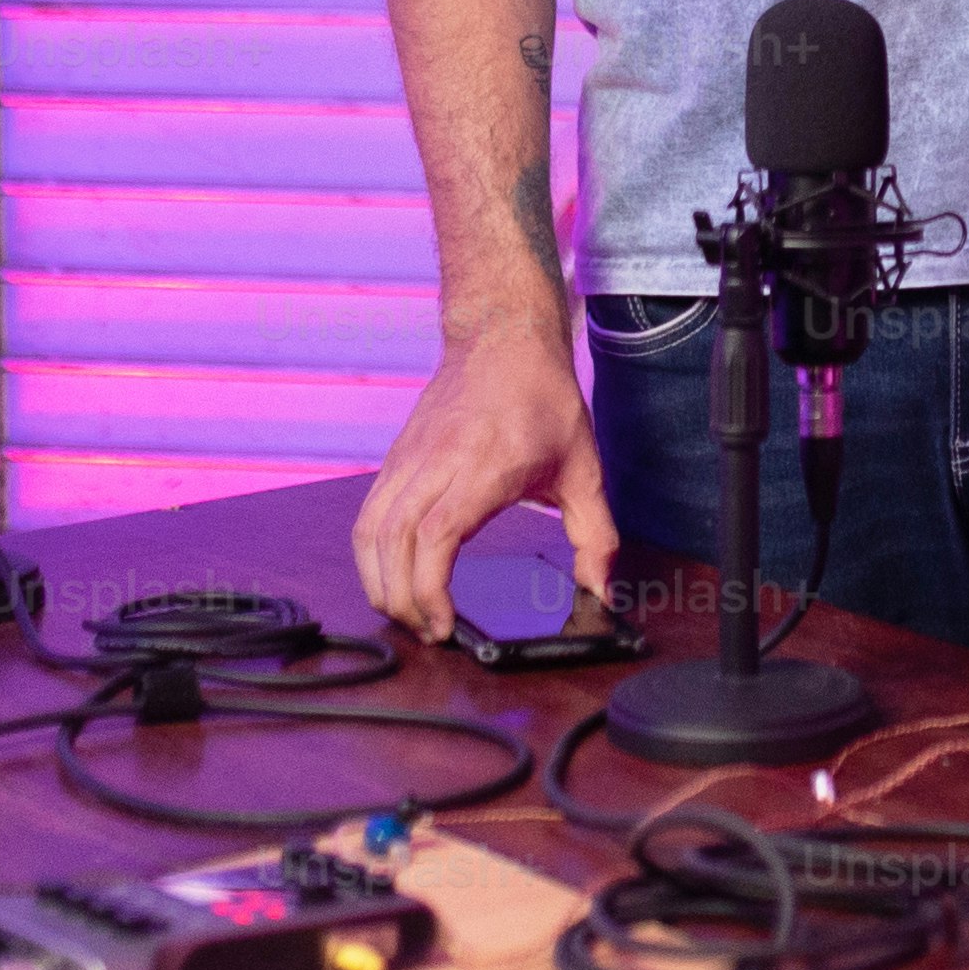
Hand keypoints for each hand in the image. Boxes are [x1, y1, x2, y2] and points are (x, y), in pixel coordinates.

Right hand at [351, 320, 615, 643]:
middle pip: (391, 541)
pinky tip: (390, 578)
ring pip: (369, 530)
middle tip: (429, 632)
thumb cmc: (543, 398)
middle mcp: (436, 462)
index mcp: (484, 466)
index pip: (436, 535)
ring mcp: (409, 458)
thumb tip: (600, 591)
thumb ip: (595, 536)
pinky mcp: (395, 458)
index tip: (444, 624)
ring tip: (407, 614)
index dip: (429, 588)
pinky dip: (370, 555)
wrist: (504, 338)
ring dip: (378, 582)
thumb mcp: (584, 468)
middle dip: (401, 600)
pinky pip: (368, 514)